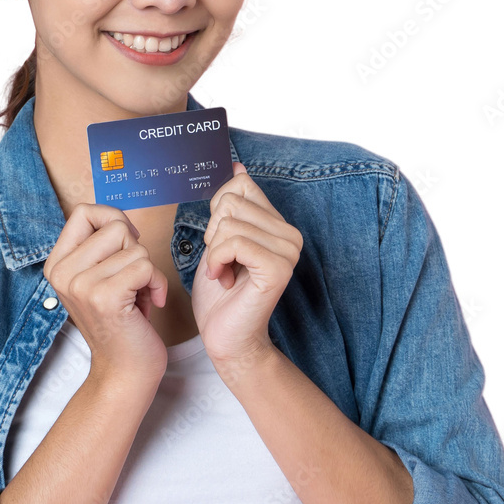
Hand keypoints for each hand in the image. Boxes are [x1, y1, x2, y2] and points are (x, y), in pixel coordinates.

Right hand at [43, 203, 168, 386]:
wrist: (124, 372)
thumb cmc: (122, 322)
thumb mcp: (101, 277)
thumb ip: (102, 247)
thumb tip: (119, 218)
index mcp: (57, 264)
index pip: (83, 212)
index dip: (113, 219)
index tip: (125, 245)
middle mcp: (62, 273)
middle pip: (115, 226)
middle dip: (135, 249)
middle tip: (132, 280)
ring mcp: (81, 285)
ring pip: (135, 248)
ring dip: (148, 272)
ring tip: (138, 296)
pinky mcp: (105, 297)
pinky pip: (146, 266)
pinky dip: (158, 284)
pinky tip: (151, 303)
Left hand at [191, 162, 303, 369]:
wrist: (226, 337)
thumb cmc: (221, 293)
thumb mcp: (219, 239)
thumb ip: (229, 206)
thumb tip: (237, 166)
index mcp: (278, 224)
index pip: (239, 186)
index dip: (217, 213)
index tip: (221, 244)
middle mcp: (290, 234)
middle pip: (229, 203)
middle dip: (213, 234)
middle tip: (223, 263)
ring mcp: (288, 251)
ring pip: (228, 223)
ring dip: (214, 252)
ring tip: (224, 274)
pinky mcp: (278, 268)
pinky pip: (233, 243)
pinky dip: (217, 261)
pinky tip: (223, 279)